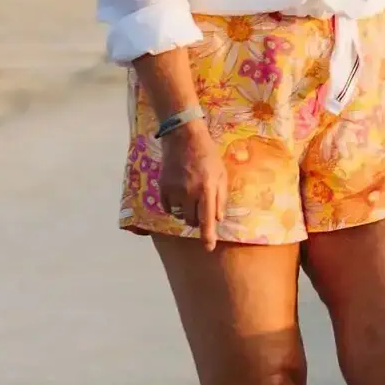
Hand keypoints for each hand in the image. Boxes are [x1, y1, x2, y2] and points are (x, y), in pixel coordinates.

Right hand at [160, 118, 226, 248]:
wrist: (183, 136)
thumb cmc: (207, 155)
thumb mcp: (221, 174)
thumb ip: (220, 197)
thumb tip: (218, 218)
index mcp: (207, 188)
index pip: (207, 218)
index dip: (207, 235)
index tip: (208, 248)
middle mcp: (190, 192)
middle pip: (192, 220)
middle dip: (197, 218)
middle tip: (200, 205)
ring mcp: (174, 190)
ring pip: (179, 215)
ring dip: (186, 211)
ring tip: (189, 195)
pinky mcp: (162, 187)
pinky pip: (168, 208)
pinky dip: (174, 206)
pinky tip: (178, 193)